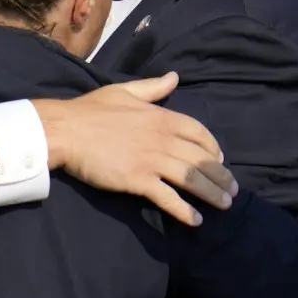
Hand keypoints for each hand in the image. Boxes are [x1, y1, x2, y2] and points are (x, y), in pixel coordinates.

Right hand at [33, 73, 238, 227]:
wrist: (65, 130)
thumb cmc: (90, 110)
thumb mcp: (123, 91)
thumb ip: (152, 87)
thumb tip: (175, 77)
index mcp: (161, 117)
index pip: (199, 133)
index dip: (213, 147)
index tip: (219, 159)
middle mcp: (163, 139)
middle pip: (202, 160)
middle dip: (221, 177)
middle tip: (232, 191)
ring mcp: (152, 160)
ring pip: (192, 179)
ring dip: (212, 194)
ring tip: (224, 205)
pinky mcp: (138, 180)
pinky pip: (168, 198)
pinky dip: (185, 211)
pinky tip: (196, 220)